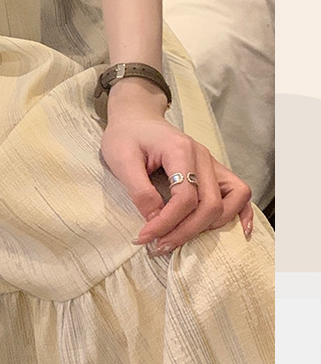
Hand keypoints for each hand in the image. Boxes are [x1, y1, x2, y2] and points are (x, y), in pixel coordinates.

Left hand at [100, 103, 252, 253]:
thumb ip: (139, 191)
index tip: (145, 237)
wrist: (136, 117)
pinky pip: (239, 192)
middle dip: (185, 232)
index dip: (167, 222)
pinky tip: (239, 232)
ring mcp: (211, 163)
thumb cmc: (126, 136)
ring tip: (180, 238)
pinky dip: (242, 213)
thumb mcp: (121, 160)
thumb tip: (155, 220)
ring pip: (230, 202)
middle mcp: (202, 156)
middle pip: (210, 205)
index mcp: (180, 150)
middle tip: (158, 246)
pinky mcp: (212, 170)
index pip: (185, 197)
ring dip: (209, 227)